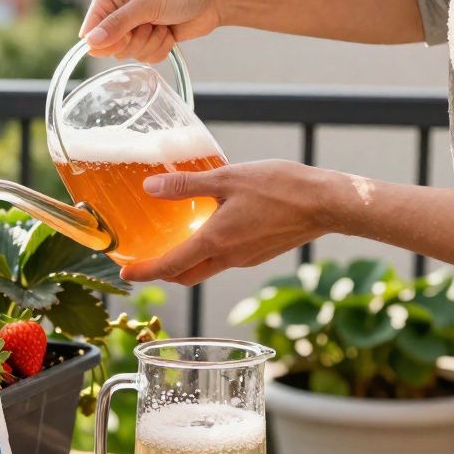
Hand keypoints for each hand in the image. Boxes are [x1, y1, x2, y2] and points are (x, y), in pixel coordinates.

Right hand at [79, 0, 228, 61]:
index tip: (128, 32)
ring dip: (150, 43)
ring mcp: (133, 27)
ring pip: (129, 54)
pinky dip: (160, 48)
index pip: (90, 30)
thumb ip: (117, 24)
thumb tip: (90, 42)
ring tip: (162, 24)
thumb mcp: (147, 4)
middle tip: (150, 24)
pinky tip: (169, 32)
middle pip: (110, 47)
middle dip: (134, 40)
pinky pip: (144, 58)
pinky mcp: (148, 40)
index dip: (108, 39)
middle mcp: (117, 12)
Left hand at [119, 161, 339, 284]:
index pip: (169, 266)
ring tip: (172, 241)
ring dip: (186, 261)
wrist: (329, 203)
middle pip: (186, 275)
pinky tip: (210, 227)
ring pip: (206, 268)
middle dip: (162, 272)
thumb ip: (186, 185)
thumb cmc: (280, 188)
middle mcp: (228, 258)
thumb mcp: (227, 178)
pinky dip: (209, 251)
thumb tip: (149, 187)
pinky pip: (226, 258)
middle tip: (144, 259)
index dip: (144, 272)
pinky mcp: (260, 253)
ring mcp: (246, 258)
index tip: (124, 273)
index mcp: (215, 242)